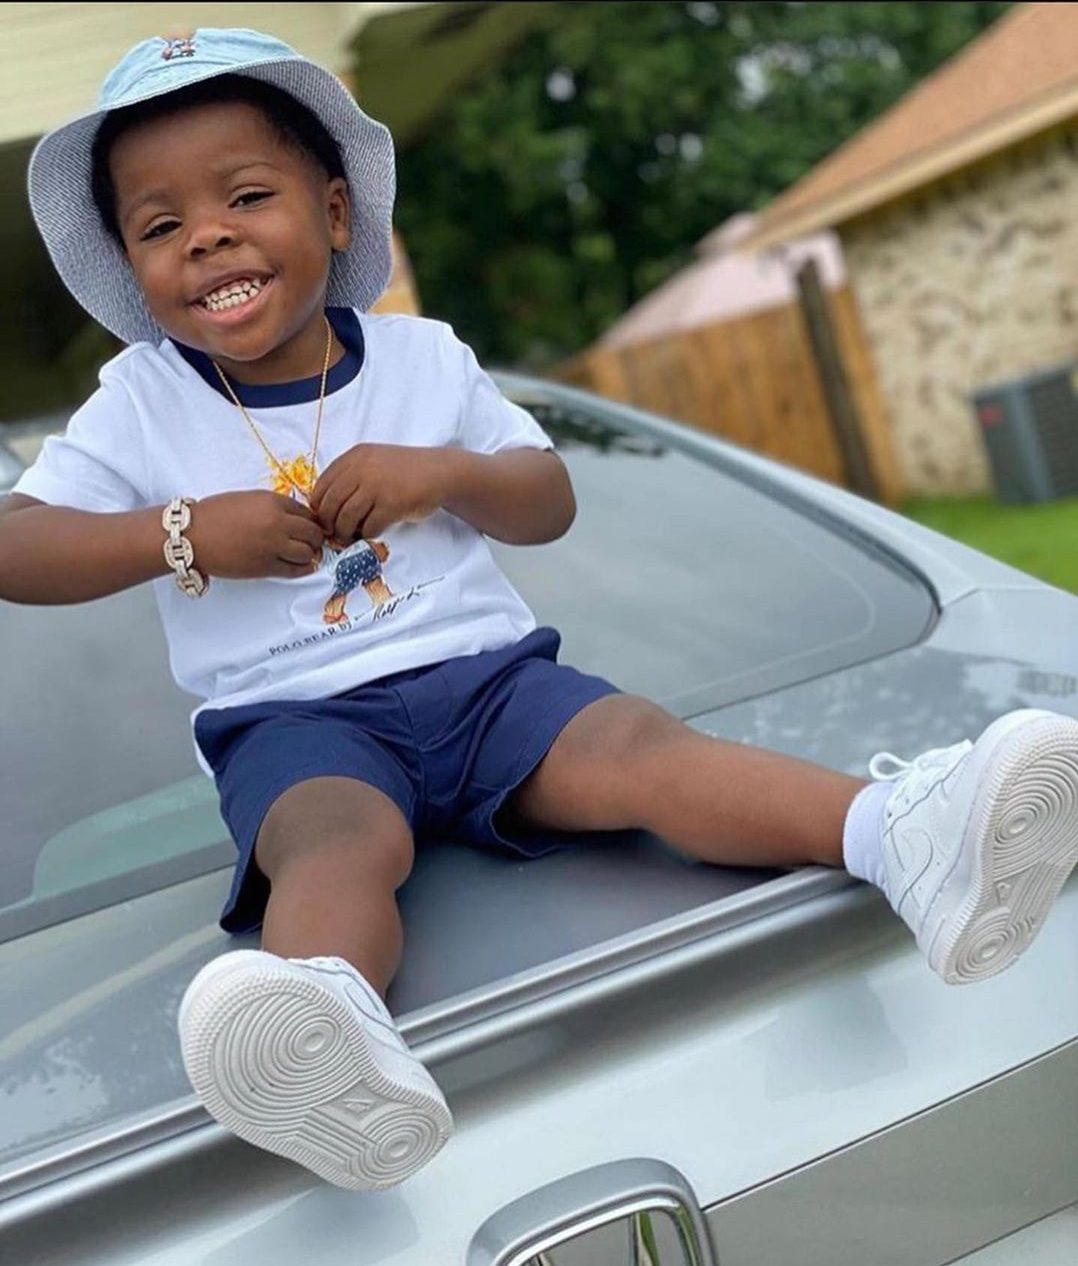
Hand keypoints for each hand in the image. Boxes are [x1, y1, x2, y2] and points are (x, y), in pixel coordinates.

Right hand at [186, 491, 325, 578]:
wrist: (192, 535)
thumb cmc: (214, 515)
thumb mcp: (248, 500)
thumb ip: (272, 507)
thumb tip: (293, 518)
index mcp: (273, 501)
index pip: (307, 512)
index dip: (310, 521)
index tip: (309, 527)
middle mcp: (277, 522)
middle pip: (313, 532)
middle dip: (315, 538)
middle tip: (312, 542)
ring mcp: (273, 545)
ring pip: (308, 552)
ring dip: (309, 554)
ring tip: (304, 555)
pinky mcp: (266, 566)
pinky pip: (296, 570)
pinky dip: (304, 568)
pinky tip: (303, 566)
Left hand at [310, 444, 445, 540]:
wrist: (439, 472)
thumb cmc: (405, 470)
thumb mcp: (374, 461)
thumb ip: (351, 475)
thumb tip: (326, 504)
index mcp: (355, 457)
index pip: (322, 485)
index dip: (319, 506)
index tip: (324, 517)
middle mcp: (362, 469)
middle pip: (330, 504)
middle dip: (329, 523)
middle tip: (334, 532)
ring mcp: (377, 487)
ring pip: (346, 518)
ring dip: (346, 532)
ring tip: (350, 536)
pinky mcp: (392, 505)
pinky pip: (369, 527)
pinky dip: (368, 534)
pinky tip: (373, 531)